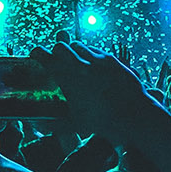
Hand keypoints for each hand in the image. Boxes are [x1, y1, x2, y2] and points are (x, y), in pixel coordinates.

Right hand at [30, 41, 154, 139]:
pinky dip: (92, 56)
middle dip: (57, 51)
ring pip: (80, 46)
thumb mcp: (77, 122)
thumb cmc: (103, 122)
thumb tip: (41, 125)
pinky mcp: (112, 60)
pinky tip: (96, 68)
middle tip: (58, 60)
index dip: (37, 53)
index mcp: (68, 78)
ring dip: (75, 52)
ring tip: (78, 64)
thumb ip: (56, 123)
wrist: (135, 115)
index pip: (45, 57)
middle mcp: (81, 65)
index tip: (35, 54)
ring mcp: (98, 60)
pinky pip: (97, 51)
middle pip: (61, 46)